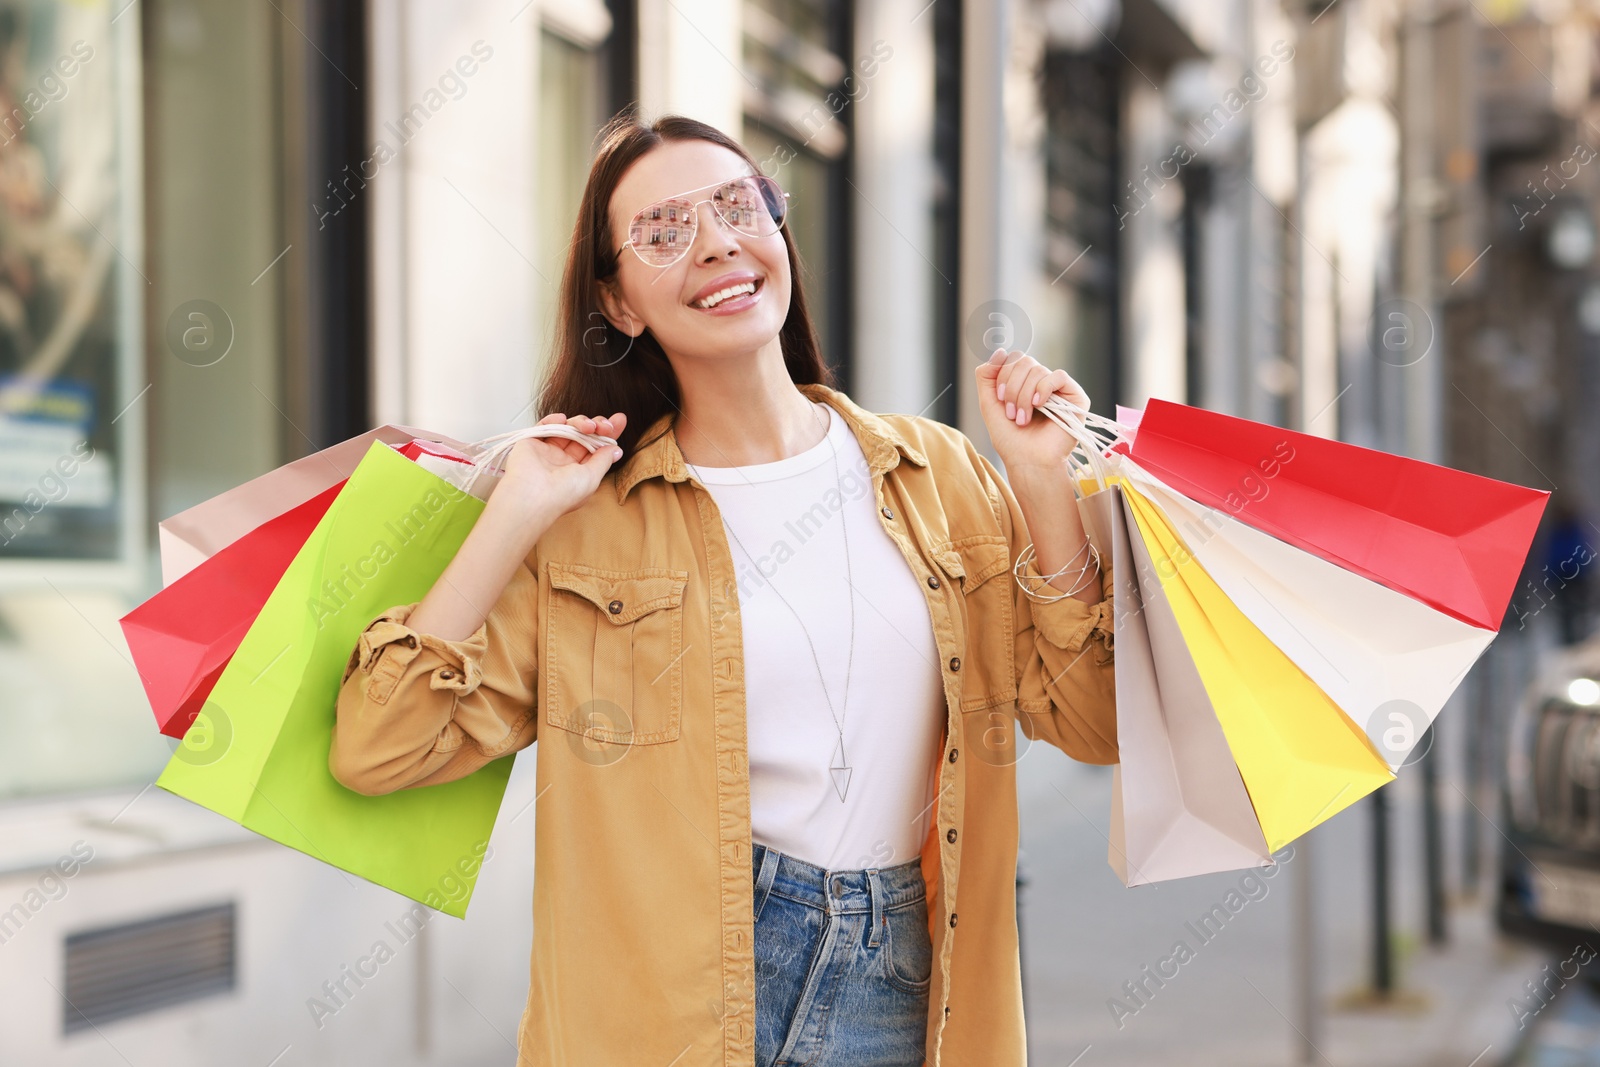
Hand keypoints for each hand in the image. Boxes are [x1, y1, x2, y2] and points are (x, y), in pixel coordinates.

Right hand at [495, 411, 626, 520]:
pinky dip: (554, 419)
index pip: (596, 448)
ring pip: (567, 428)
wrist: (533, 496)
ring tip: (588, 426)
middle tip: (605, 426)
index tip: (620, 420)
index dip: (608, 434)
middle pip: (583, 435)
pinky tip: (562, 419)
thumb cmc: (561, 494)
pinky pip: (544, 425)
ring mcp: (547, 452)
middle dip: (597, 426)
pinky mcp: (532, 443)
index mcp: (578, 472)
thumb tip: (615, 449)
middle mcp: (563, 461)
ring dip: (580, 422)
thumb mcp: (592, 478)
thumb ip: (603, 460)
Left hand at [975, 348, 1088, 472]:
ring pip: (1038, 370)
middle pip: (1024, 361)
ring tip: (1023, 419)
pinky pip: (1059, 376)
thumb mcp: (989, 403)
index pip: (1013, 359)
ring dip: (1024, 395)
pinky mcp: (1075, 397)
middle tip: (1011, 413)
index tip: (1000, 399)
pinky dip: (1044, 388)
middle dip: (1012, 387)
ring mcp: (1059, 390)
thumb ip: (987, 375)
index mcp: (1023, 383)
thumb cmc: (1010, 438)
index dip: (1003, 375)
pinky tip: (1039, 404)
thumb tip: (1001, 351)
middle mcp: (1041, 383)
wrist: (1027, 461)